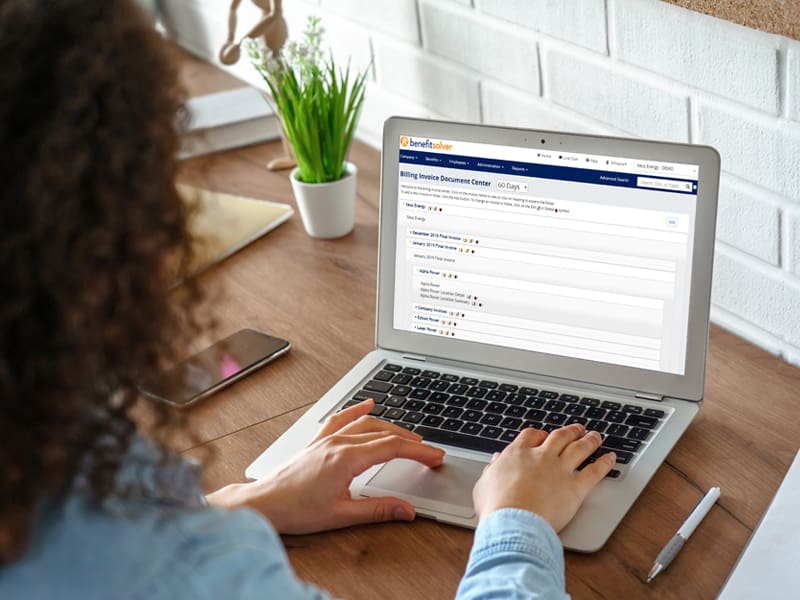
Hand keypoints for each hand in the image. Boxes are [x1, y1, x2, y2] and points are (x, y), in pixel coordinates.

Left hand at [206, 400, 444, 533]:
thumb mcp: (342, 515)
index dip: (418, 451)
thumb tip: (407, 510)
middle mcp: (337, 443)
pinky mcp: (317, 442)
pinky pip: (341, 419)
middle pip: (384, 433)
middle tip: (430, 451)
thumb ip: (377, 510)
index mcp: (346, 458)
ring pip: (366, 424)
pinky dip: (357, 411)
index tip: (435, 457)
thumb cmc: (296, 510)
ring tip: (409, 436)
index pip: (392, 448)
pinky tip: (367, 405)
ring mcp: (326, 439)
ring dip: (391, 427)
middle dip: (411, 441)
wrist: (263, 504)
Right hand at [473, 424, 614, 531]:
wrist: (513, 522)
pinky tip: (611, 458)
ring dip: (589, 440)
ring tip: (595, 436)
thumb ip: (492, 469)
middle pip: (559, 437)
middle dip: (570, 431)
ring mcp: (560, 470)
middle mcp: (541, 457)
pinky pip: (595, 471)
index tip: (544, 436)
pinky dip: (605, 463)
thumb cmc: (496, 507)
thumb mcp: (484, 484)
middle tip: (577, 429)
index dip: (540, 434)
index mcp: (518, 454)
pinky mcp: (575, 488)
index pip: (531, 435)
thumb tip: (496, 461)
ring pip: (579, 448)